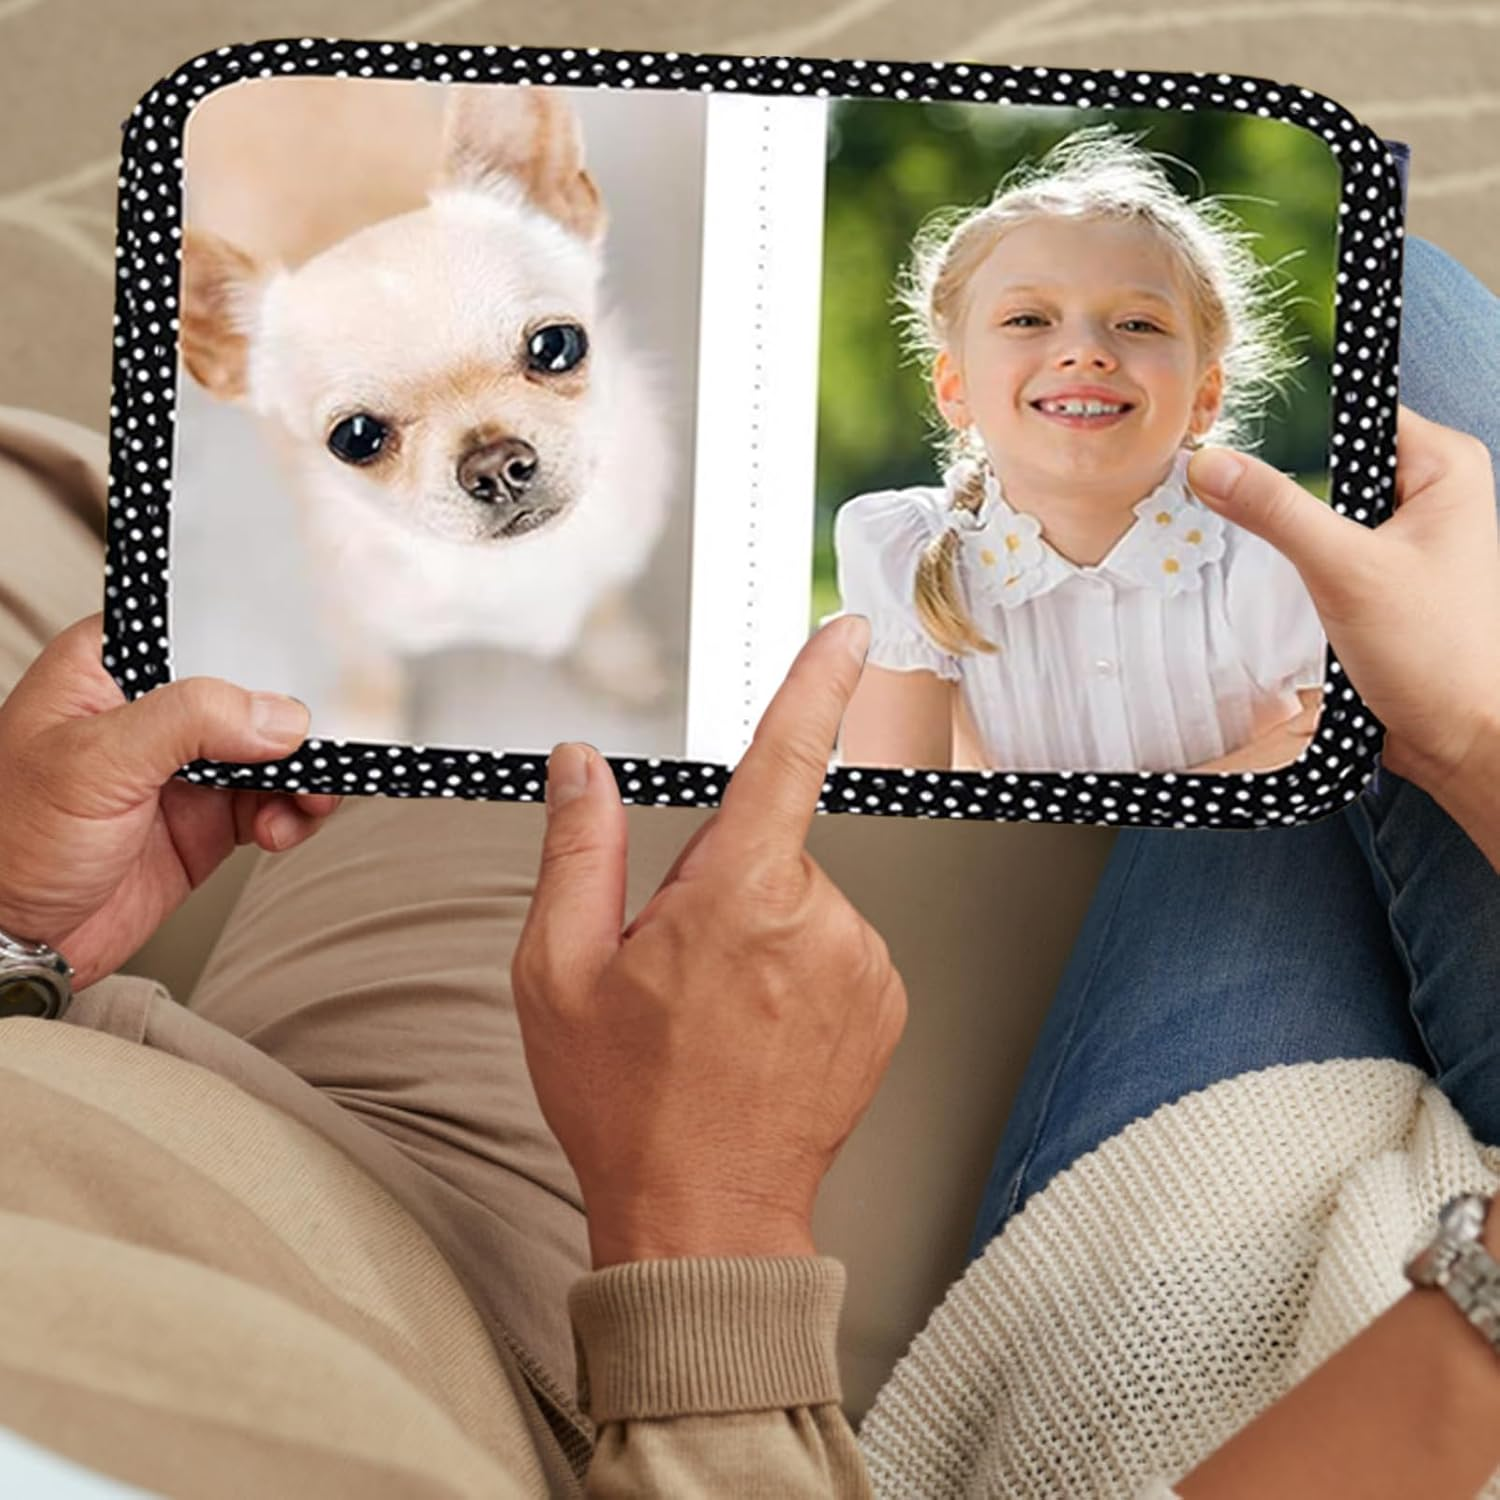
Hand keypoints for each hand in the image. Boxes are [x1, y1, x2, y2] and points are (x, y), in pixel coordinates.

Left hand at [0, 614, 340, 989]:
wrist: (16, 941)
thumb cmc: (11, 843)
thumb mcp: (93, 764)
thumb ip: (187, 723)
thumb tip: (278, 715)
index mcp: (111, 667)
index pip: (201, 628)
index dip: (258, 645)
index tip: (303, 671)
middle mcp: (154, 710)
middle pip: (252, 692)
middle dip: (296, 722)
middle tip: (318, 749)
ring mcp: (186, 765)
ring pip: (275, 750)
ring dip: (305, 775)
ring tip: (306, 799)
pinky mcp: (210, 817)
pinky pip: (276, 801)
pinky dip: (293, 815)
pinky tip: (277, 829)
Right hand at [512, 614, 907, 1266]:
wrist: (705, 1216)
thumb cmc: (627, 1105)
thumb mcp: (561, 970)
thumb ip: (580, 849)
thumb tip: (584, 767)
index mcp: (737, 895)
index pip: (785, 757)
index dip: (816, 683)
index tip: (845, 631)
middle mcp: (819, 919)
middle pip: (767, 845)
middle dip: (718, 883)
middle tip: (676, 970)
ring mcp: (864, 964)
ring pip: (801, 897)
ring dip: (759, 929)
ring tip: (715, 1013)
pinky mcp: (887, 1000)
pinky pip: (836, 943)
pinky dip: (799, 965)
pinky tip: (759, 1027)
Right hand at [1188, 407, 1499, 802]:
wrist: (1460, 738)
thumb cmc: (1435, 654)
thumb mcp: (1344, 571)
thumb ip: (1275, 511)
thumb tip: (1211, 464)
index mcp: (1444, 466)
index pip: (1354, 409)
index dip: (1292, 417)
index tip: (1229, 425)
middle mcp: (1432, 490)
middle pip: (1334, 455)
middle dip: (1281, 472)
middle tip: (1217, 475)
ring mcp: (1408, 533)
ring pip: (1326, 501)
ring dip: (1285, 515)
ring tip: (1234, 514)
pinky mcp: (1384, 572)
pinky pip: (1327, 539)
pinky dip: (1296, 549)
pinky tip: (1268, 560)